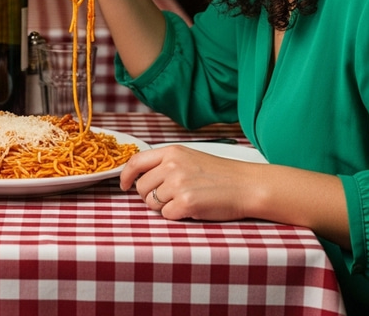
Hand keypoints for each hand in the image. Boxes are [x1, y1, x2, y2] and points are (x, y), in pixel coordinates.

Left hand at [119, 145, 261, 221]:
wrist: (245, 185)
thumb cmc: (218, 174)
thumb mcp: (189, 158)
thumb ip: (165, 164)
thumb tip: (140, 177)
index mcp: (171, 152)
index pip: (136, 162)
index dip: (126, 175)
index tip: (124, 185)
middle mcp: (171, 166)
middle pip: (141, 187)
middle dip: (150, 196)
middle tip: (169, 197)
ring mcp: (178, 184)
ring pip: (152, 203)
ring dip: (164, 206)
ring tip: (183, 200)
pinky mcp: (186, 203)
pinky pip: (166, 215)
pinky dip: (176, 216)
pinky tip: (191, 208)